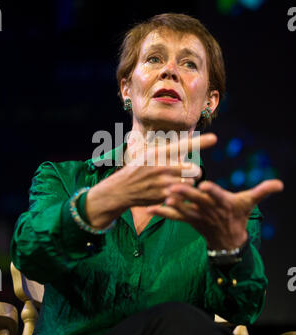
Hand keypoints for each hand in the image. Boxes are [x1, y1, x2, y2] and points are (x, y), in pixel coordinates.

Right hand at [86, 133, 216, 227]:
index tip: (215, 138)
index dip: (200, 142)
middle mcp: (162, 166)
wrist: (120, 190)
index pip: (183, 146)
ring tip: (177, 184)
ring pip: (189, 183)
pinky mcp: (162, 196)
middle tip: (189, 174)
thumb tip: (184, 151)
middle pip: (193, 169)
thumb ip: (166, 155)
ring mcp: (162, 182)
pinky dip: (180, 195)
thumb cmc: (137, 171)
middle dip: (194, 172)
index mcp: (159, 154)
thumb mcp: (148, 157)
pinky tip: (171, 193)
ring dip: (188, 185)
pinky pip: (181, 195)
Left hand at [146, 178, 283, 250]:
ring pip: (184, 209)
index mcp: (223, 202)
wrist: (228, 240)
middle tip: (174, 186)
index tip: (205, 185)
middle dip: (186, 194)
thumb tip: (280, 184)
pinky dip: (162, 213)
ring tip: (162, 197)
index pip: (218, 196)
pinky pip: (174, 217)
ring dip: (173, 204)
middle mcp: (209, 209)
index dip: (212, 191)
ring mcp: (197, 216)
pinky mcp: (188, 220)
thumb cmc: (238, 216)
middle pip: (197, 201)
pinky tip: (149, 209)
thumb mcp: (250, 203)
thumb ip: (262, 191)